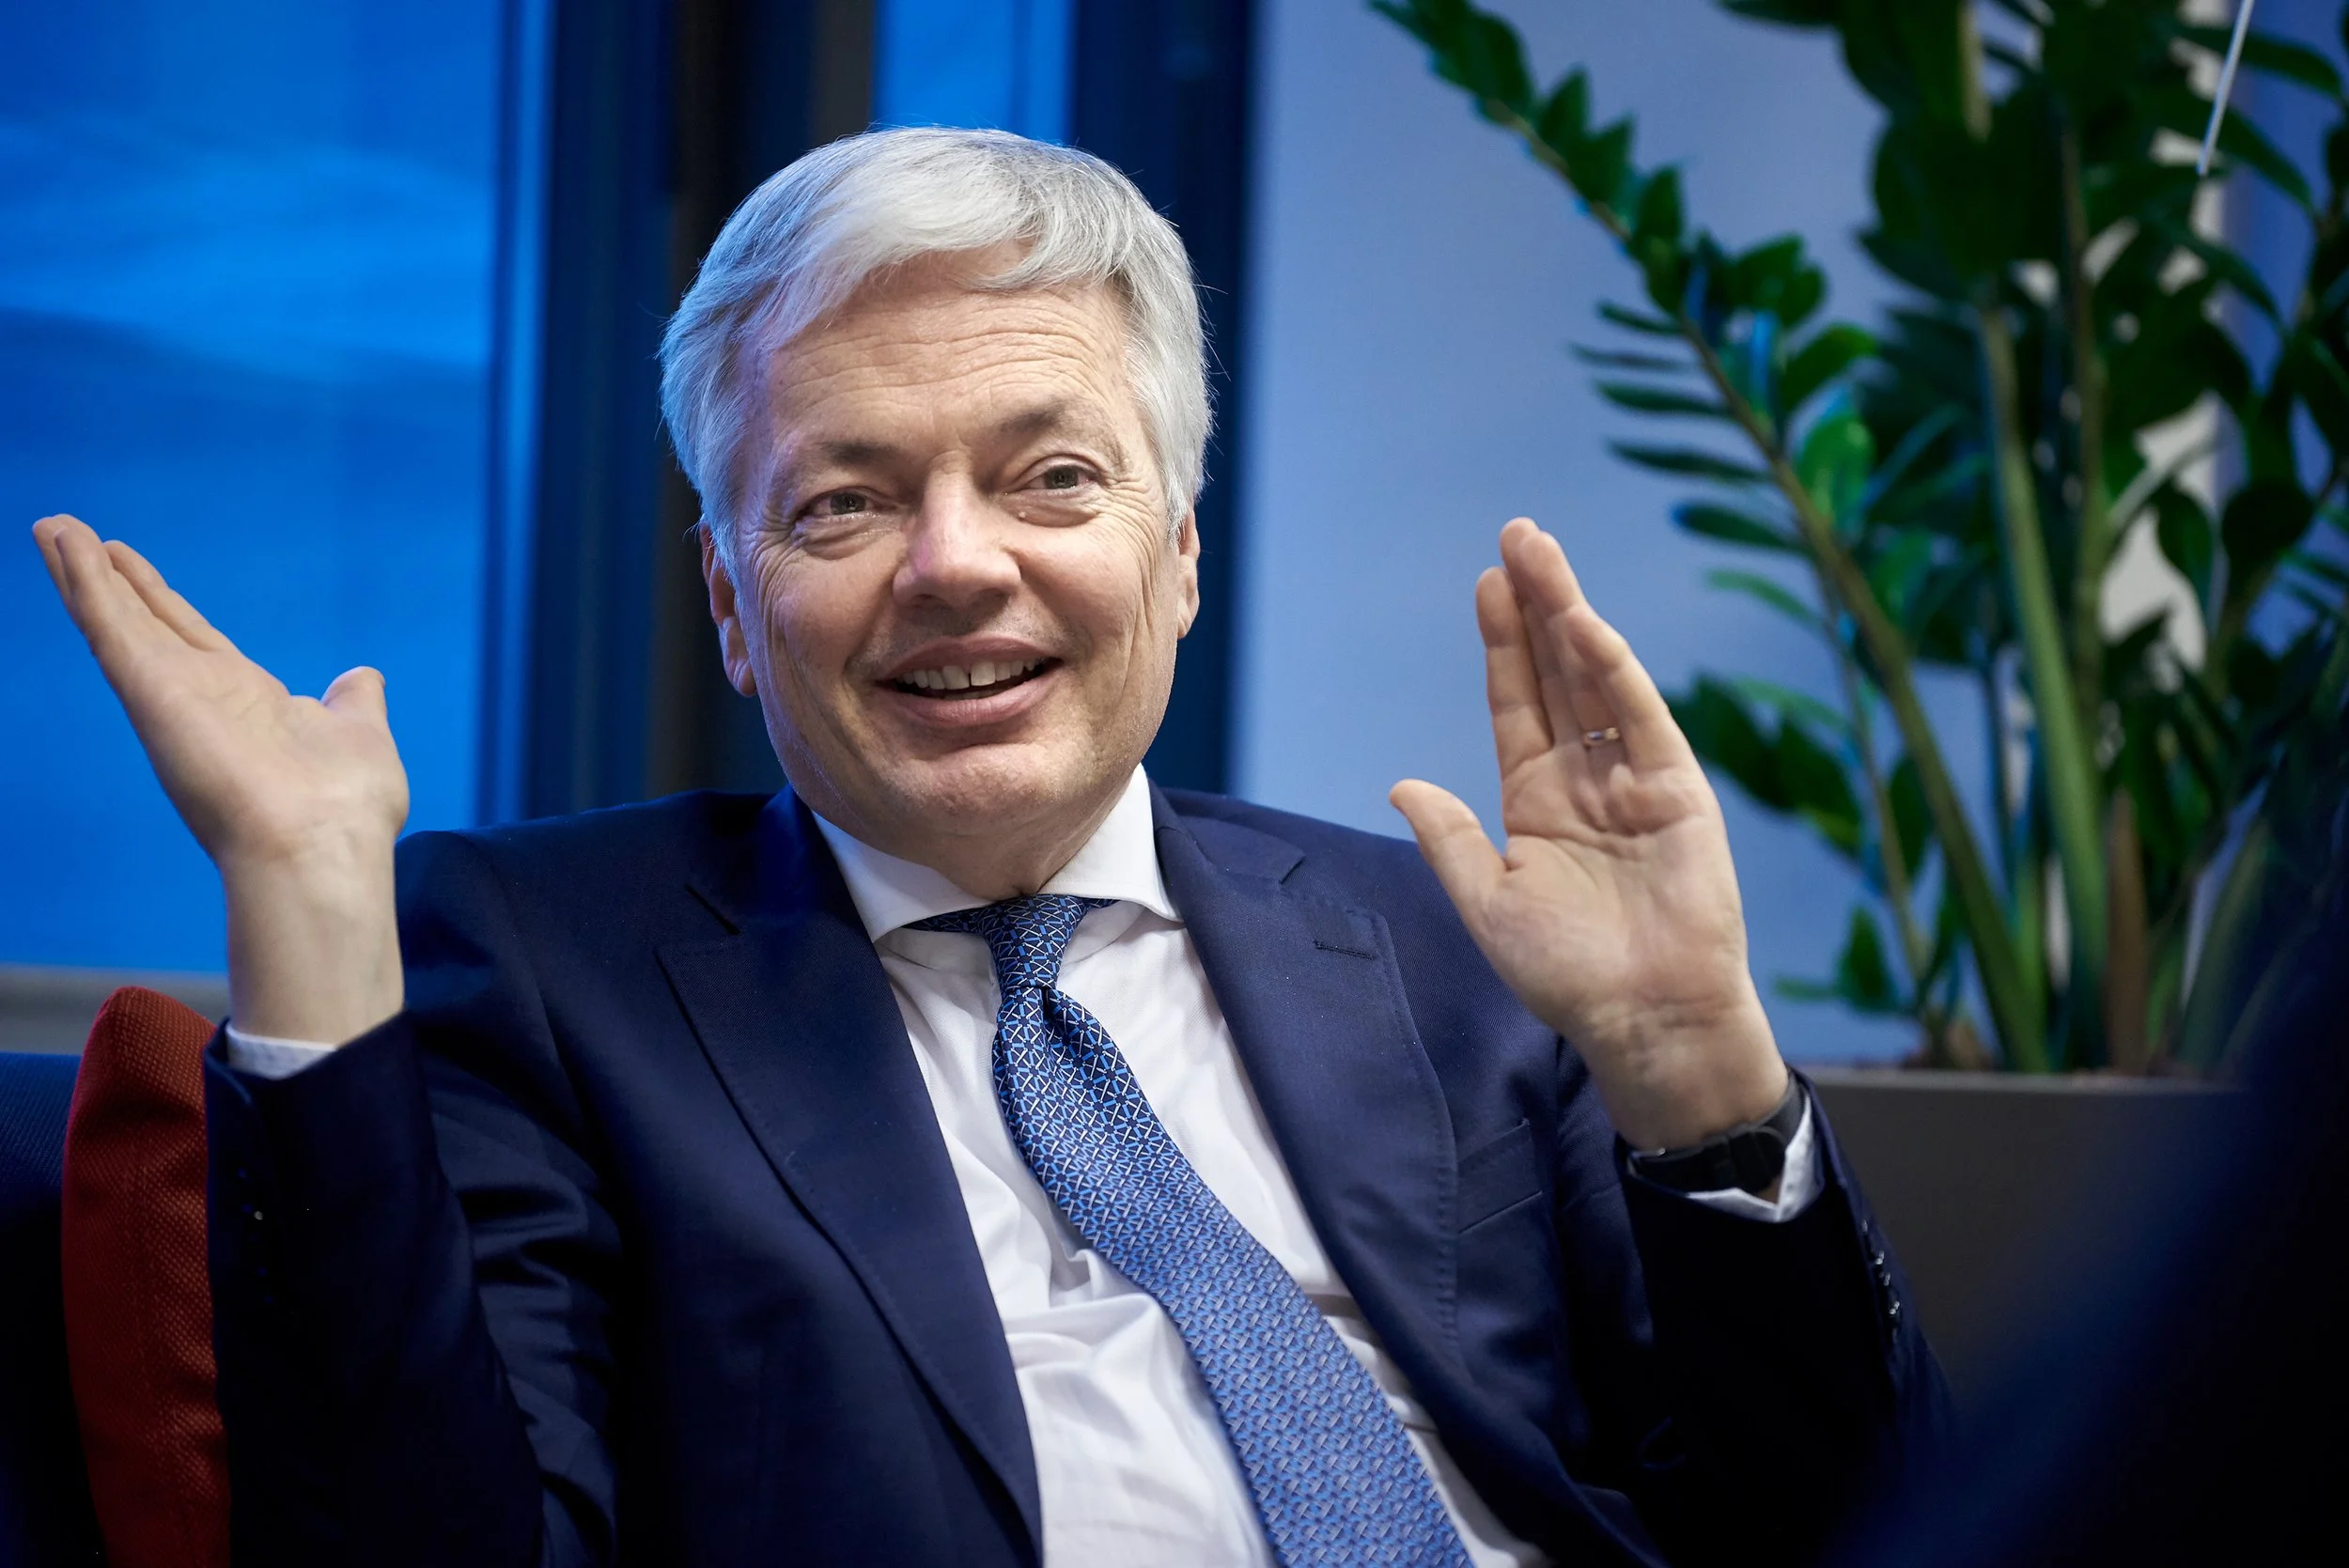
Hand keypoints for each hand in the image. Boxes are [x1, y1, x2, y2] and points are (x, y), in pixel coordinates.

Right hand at [33, 514, 407, 1043]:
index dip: (160, 602)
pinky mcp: (150, 691)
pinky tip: (63, 542)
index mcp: (247, 701)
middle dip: (110, 582)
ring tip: (52, 525)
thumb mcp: (359, 734)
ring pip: (116, 619)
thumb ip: (353, 703)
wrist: (321, 848)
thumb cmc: (345, 809)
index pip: (193, 638)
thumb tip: (360, 677)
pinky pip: (109, 625)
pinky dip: (85, 582)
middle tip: (69, 535)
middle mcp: (202, 695)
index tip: (129, 566)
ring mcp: (172, 692)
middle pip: (144, 623)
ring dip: (81, 572)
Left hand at [1392, 518, 1785, 1150]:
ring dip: (1570, 616)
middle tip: (1517, 535)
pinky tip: (1585, 625)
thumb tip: (1401, 785)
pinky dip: (1613, 671)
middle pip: (1556, 673)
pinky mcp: (1678, 792)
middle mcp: (1585, 778)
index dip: (1502, 644)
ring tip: (1543, 553)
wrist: (1643, 1019)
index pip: (1516, 703)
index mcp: (1536, 800)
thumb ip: (1450, 839)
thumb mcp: (1488, 903)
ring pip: (1595, 680)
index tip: (1486, 584)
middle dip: (1536, 605)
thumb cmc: (1566, 975)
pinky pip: (1641, 719)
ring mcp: (1634, 779)